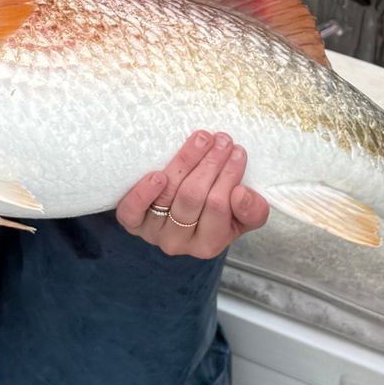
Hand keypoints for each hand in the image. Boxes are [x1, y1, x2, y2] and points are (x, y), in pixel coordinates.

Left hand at [117, 131, 268, 259]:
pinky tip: (158, 175)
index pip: (219, 206)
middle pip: (193, 196)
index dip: (229, 176)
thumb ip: (252, 211)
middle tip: (223, 140)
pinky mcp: (131, 221)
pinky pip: (132, 210)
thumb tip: (241, 193)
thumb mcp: (240, 217)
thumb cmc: (211, 214)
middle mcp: (178, 243)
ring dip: (186, 161)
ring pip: (168, 194)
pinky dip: (144, 192)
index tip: (238, 151)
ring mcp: (152, 232)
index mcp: (208, 245)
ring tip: (202, 139)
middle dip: (211, 163)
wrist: (176, 219)